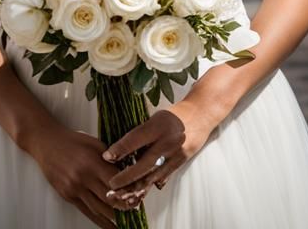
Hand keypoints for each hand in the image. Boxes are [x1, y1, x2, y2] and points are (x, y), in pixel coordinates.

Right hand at [28, 121, 142, 226]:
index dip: (129, 189)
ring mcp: (75, 189)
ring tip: (127, 222)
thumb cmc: (73, 140)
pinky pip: (87, 212)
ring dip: (114, 218)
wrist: (48, 143)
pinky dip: (100, 221)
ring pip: (99, 209)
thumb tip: (126, 174)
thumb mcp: (95, 143)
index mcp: (92, 161)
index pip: (116, 181)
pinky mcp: (68, 196)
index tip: (139, 194)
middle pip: (109, 198)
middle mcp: (83, 177)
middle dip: (125, 206)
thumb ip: (110, 159)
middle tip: (136, 209)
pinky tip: (110, 226)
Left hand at [101, 99, 219, 207]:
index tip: (107, 157)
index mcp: (158, 125)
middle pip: (144, 164)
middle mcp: (167, 140)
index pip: (135, 139)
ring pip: (153, 175)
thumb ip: (142, 133)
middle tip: (112, 184)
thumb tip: (122, 150)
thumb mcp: (156, 118)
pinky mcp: (181, 162)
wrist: (200, 115)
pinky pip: (163, 176)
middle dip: (126, 177)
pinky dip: (150, 184)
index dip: (119, 149)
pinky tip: (139, 191)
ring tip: (122, 193)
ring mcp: (176, 153)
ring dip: (136, 186)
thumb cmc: (175, 114)